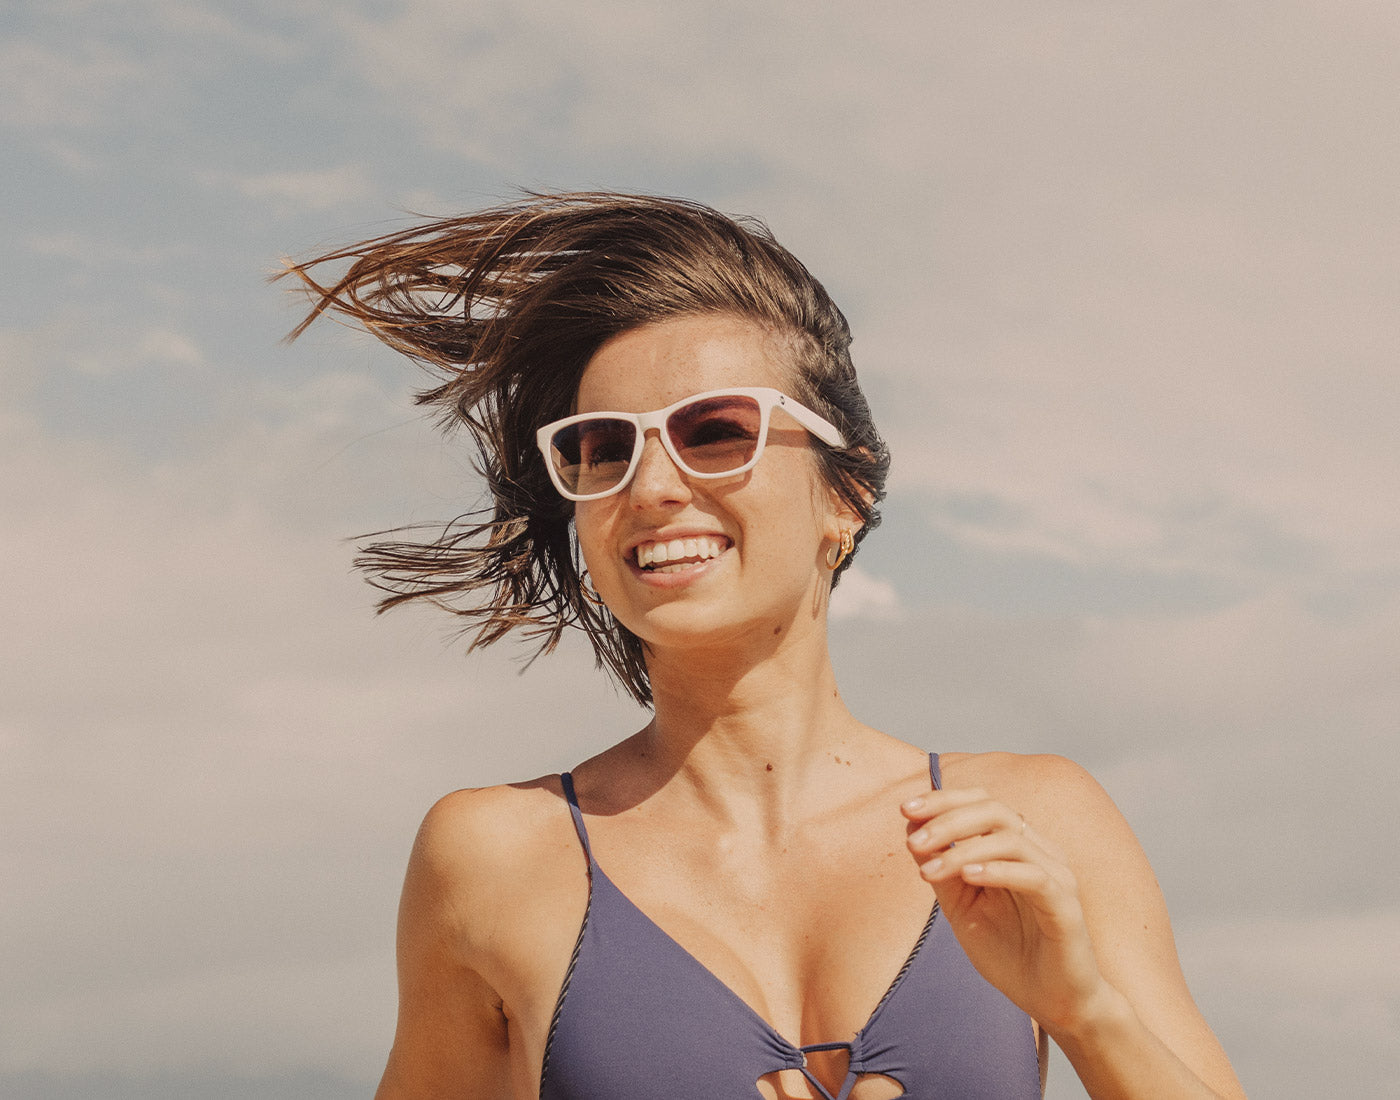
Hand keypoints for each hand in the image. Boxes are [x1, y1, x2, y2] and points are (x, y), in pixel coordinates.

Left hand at [902, 787, 1109, 1033]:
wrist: (1051, 1002)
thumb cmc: (1009, 952)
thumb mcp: (962, 907)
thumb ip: (942, 870)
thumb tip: (911, 831)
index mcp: (1017, 846)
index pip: (982, 803)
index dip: (943, 800)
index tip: (904, 810)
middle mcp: (1040, 852)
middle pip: (995, 810)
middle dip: (948, 820)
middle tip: (913, 841)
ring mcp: (1057, 876)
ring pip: (1010, 839)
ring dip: (963, 849)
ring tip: (929, 870)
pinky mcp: (1066, 905)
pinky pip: (1033, 876)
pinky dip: (997, 871)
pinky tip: (968, 877)